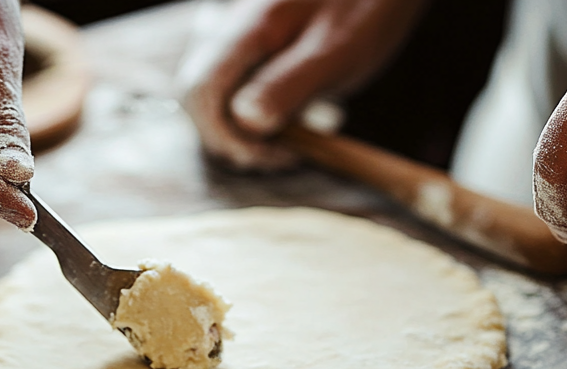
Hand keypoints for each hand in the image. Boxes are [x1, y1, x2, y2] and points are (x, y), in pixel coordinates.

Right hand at [180, 0, 429, 169]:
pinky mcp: (254, 47)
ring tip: (293, 145)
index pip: (198, 92)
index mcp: (247, 29)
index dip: (228, 138)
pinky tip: (293, 122)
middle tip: (287, 156)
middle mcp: (230, 29)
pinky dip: (256, 115)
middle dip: (234, 140)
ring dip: (245, 132)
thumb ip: (289, 84)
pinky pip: (237, 87)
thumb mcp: (335, 54)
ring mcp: (239, 37)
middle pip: (199, 98)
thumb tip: (246, 122)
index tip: (277, 154)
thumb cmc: (367, 8)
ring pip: (216, 96)